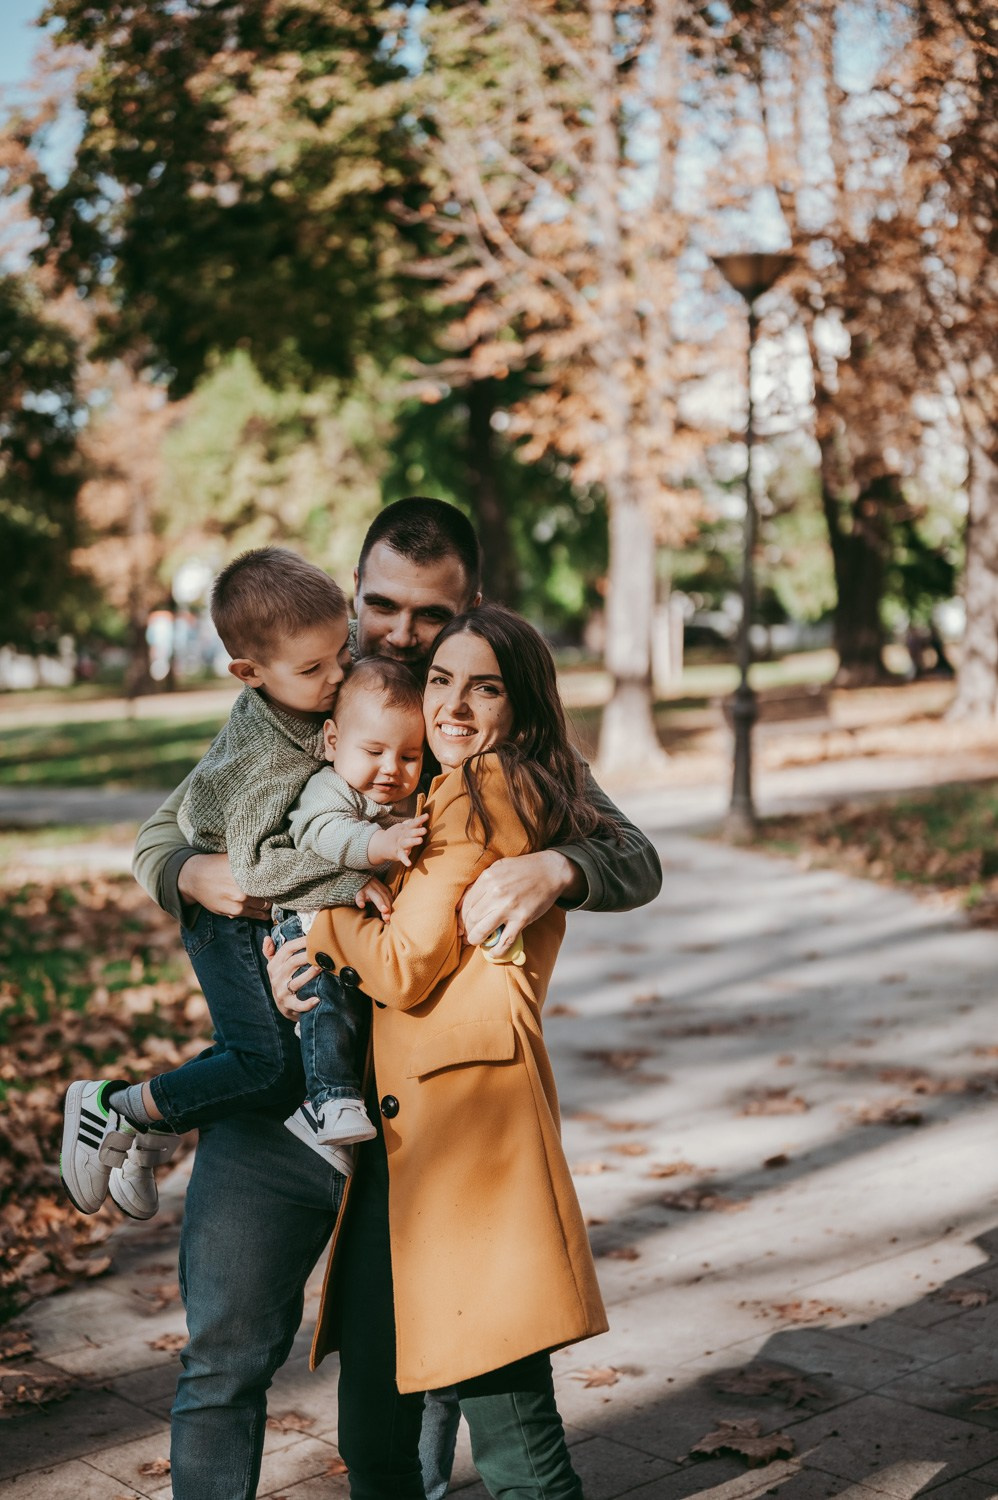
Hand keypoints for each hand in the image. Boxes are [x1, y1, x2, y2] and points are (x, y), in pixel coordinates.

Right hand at [178, 854, 271, 918]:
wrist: (194, 877)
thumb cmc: (215, 864)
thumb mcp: (234, 859)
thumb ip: (252, 862)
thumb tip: (272, 861)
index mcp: (246, 875)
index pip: (271, 883)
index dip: (278, 884)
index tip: (283, 883)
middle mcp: (243, 891)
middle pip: (269, 897)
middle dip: (274, 896)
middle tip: (280, 894)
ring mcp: (238, 904)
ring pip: (262, 908)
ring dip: (268, 906)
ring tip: (273, 903)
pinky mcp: (232, 912)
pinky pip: (252, 915)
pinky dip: (260, 914)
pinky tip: (265, 914)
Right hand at [263, 933, 320, 1019]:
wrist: (283, 1006)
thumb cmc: (282, 982)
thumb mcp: (274, 966)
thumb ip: (270, 952)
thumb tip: (267, 938)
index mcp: (274, 966)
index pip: (286, 950)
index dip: (300, 942)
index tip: (313, 937)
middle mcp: (277, 978)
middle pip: (292, 963)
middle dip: (307, 956)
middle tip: (322, 951)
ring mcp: (282, 992)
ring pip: (296, 982)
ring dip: (310, 974)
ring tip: (321, 967)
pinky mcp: (288, 1006)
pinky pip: (298, 1004)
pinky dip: (307, 1003)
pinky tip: (317, 999)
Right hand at [355, 877, 393, 920]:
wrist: (356, 878)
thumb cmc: (370, 891)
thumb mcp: (378, 896)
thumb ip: (384, 904)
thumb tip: (388, 920)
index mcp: (384, 891)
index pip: (389, 901)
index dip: (391, 910)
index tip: (391, 921)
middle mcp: (378, 889)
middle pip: (385, 899)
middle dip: (388, 908)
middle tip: (389, 918)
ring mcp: (369, 889)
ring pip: (376, 896)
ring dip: (381, 903)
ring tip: (384, 910)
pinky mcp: (359, 891)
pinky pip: (360, 896)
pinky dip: (360, 900)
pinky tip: (361, 906)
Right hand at [367, 812, 428, 868]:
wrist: (380, 845)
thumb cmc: (395, 835)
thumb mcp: (402, 827)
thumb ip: (411, 824)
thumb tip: (421, 821)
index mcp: (405, 829)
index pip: (413, 823)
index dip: (420, 819)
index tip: (427, 815)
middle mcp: (402, 836)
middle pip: (410, 832)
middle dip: (417, 831)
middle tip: (425, 830)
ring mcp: (399, 845)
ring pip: (406, 843)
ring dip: (413, 841)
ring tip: (420, 840)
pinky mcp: (397, 854)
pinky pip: (402, 857)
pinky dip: (405, 860)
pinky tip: (409, 864)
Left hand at [460, 849, 579, 955]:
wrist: (551, 871)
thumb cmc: (523, 869)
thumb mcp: (497, 867)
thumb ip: (479, 884)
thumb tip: (460, 905)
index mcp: (487, 878)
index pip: (467, 904)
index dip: (462, 917)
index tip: (462, 925)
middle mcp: (496, 892)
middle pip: (472, 918)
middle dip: (467, 930)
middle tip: (467, 935)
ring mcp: (509, 907)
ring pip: (483, 930)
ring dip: (475, 940)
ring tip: (475, 942)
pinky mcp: (522, 918)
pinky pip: (505, 940)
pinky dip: (497, 950)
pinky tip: (493, 953)